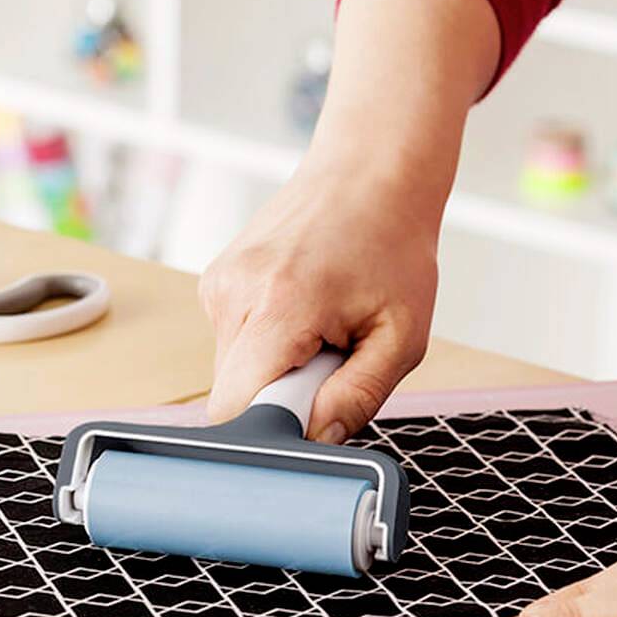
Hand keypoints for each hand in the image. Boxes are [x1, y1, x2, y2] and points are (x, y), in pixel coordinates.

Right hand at [198, 0, 498, 441]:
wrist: (368, 172)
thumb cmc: (393, 249)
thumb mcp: (401, 336)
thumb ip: (356, 398)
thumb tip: (316, 444)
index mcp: (277, 308)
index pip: (236, 411)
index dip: (272, 431)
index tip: (311, 416)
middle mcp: (232, 294)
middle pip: (234, 397)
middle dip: (282, 399)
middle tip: (331, 360)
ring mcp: (217, 285)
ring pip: (234, 372)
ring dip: (277, 370)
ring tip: (321, 328)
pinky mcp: (215, 282)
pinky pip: (234, 343)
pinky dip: (268, 344)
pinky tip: (303, 309)